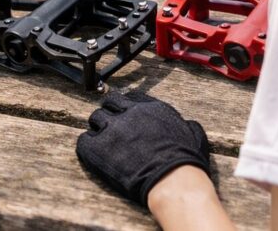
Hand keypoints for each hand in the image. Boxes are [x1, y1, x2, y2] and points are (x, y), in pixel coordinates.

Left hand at [76, 91, 211, 205]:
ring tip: (103, 142)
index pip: (130, 97)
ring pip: (95, 118)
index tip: (126, 115)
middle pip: (109, 104)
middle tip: (111, 128)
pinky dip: (88, 146)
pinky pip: (84, 140)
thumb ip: (184, 124)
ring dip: (98, 129)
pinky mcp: (98, 148)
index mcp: (150, 107)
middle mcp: (129, 112)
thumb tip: (187, 125)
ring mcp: (112, 129)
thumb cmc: (186, 161)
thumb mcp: (193, 134)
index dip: (126, 107)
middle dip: (109, 114)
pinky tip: (94, 154)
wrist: (172, 180)